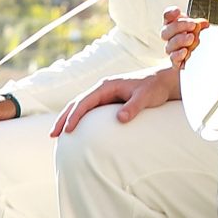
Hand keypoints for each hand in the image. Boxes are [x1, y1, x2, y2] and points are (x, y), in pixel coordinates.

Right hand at [52, 68, 179, 134]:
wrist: (164, 82)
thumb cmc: (155, 88)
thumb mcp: (146, 97)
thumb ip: (133, 107)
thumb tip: (119, 119)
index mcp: (107, 86)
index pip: (85, 101)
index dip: (75, 115)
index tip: (68, 130)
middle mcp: (102, 89)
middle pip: (77, 103)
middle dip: (64, 118)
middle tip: (52, 135)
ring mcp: (104, 95)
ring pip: (81, 107)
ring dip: (68, 119)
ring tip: (57, 135)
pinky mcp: (109, 101)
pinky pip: (90, 111)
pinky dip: (79, 119)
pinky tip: (75, 129)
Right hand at [161, 7, 203, 69]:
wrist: (192, 61)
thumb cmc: (193, 40)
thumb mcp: (197, 30)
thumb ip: (199, 25)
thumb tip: (204, 23)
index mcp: (173, 26)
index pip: (167, 17)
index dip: (170, 13)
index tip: (177, 11)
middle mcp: (170, 38)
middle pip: (166, 31)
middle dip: (179, 26)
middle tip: (193, 25)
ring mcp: (172, 50)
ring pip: (170, 45)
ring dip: (181, 40)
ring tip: (191, 37)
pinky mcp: (176, 62)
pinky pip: (173, 59)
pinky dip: (178, 55)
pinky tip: (185, 51)